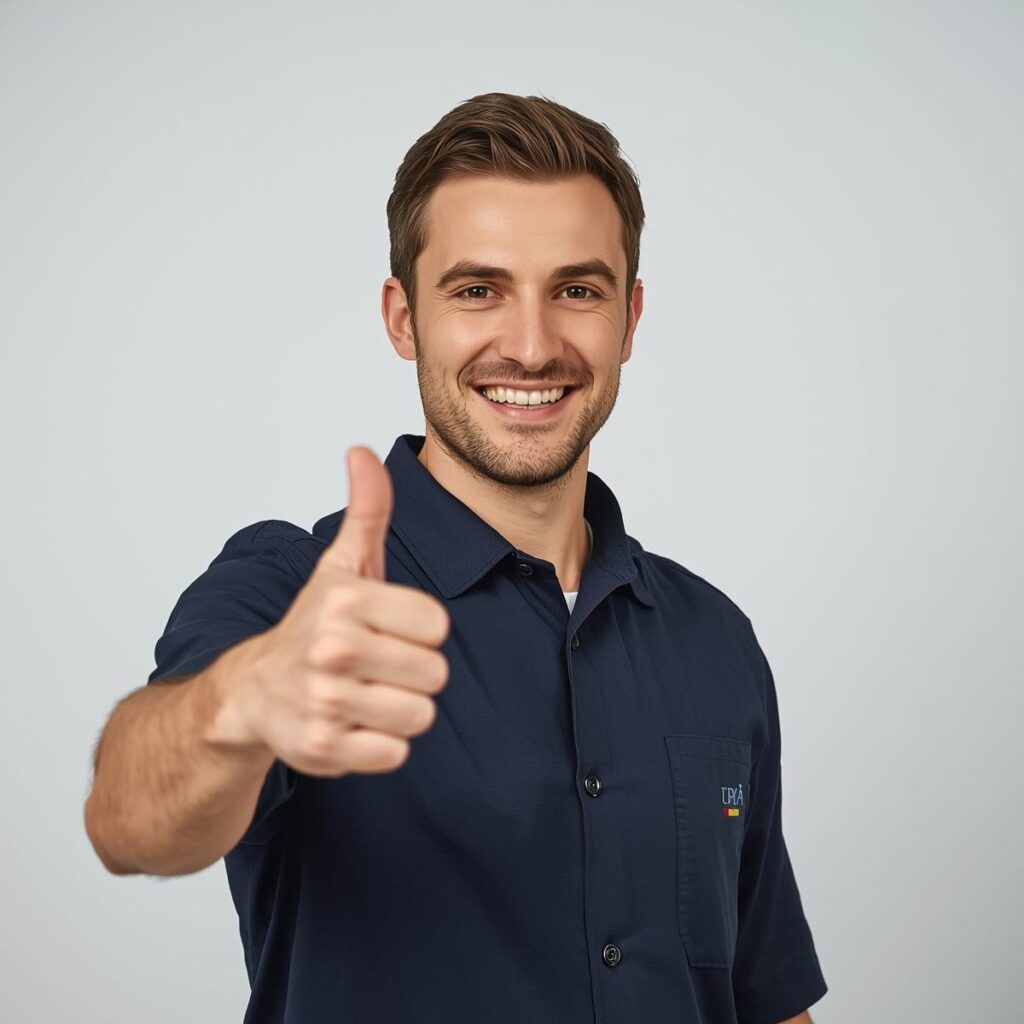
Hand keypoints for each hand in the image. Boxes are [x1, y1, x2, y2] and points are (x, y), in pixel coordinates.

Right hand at [223, 446, 450, 775]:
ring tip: (364, 694)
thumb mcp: (341, 564)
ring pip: (420, 716)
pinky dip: (379, 744)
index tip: (386, 629)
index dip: (419, 630)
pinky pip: (395, 753)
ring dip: (398, 709)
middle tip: (374, 665)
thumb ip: (366, 509)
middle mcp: (332, 649)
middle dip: (412, 673)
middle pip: (435, 674)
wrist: (253, 689)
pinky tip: (351, 724)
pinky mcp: (323, 748)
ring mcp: (325, 701)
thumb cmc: (314, 623)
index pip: (438, 626)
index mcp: (347, 599)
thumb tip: (362, 451)